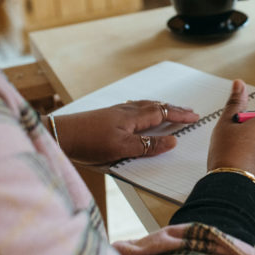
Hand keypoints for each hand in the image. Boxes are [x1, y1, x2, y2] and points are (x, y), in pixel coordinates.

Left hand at [51, 101, 199, 163]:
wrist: (59, 134)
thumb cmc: (88, 142)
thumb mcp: (121, 148)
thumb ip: (147, 146)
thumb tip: (172, 141)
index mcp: (133, 117)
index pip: (163, 113)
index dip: (180, 115)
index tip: (194, 116)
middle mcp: (126, 110)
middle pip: (156, 106)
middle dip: (174, 109)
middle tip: (189, 111)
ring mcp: (116, 111)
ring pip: (145, 105)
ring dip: (161, 107)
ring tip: (170, 110)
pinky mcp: (107, 115)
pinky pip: (134, 107)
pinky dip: (146, 108)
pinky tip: (141, 112)